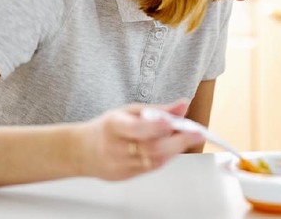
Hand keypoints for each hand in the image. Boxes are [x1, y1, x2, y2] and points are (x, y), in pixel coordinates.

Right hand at [73, 100, 204, 180]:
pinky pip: (152, 168)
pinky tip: (172, 148)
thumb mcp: (130, 111)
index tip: (173, 122)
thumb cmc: (109, 127)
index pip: (137, 128)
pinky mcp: (125, 176)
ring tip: (188, 137)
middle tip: (197, 133)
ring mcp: (119, 165)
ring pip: (155, 160)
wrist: (83, 151)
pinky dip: (166, 157)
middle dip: (178, 141)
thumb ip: (158, 110)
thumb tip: (182, 104)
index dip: (156, 126)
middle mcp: (115, 147)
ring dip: (176, 149)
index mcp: (113, 125)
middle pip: (151, 148)